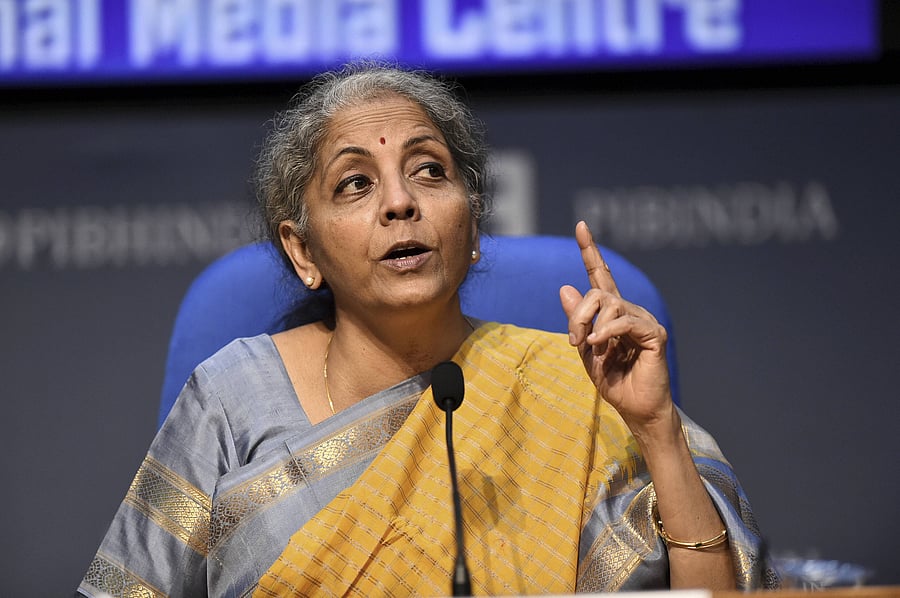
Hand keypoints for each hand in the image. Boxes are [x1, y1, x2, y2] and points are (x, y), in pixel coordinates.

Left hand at [559, 221, 673, 428]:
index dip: (590, 251)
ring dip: (590, 325)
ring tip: (589, 347)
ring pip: (609, 304)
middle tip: (573, 339)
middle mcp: (629, 310)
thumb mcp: (585, 349)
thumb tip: (564, 287)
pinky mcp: (654, 333)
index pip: (600, 275)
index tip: (581, 226)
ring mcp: (643, 319)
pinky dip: (608, 332)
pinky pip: (625, 321)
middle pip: (597, 291)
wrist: (635, 408)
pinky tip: (600, 345)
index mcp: (612, 313)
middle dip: (578, 313)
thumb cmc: (614, 382)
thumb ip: (576, 320)